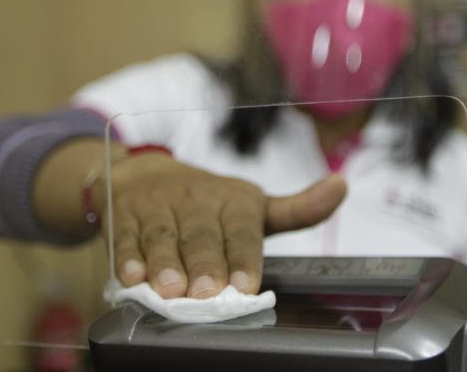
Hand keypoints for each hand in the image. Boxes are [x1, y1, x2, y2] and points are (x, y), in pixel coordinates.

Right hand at [94, 151, 346, 298]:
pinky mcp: (124, 214)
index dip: (244, 256)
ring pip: (163, 235)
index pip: (242, 229)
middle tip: (208, 293)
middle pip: (202, 234)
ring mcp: (158, 206)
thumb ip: (295, 210)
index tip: (246, 285)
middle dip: (206, 263)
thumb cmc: (206, 201)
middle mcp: (196, 199)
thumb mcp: (251, 204)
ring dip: (165, 261)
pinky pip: (125, 235)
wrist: (142, 173)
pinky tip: (131, 275)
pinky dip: (126, 255)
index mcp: (232, 200)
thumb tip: (342, 186)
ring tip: (170, 289)